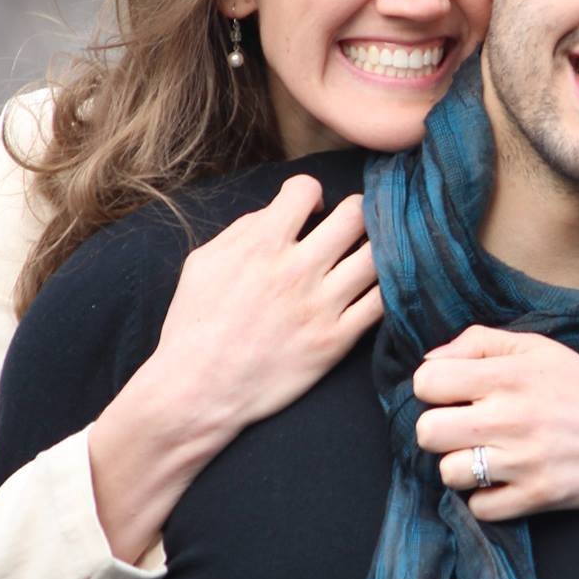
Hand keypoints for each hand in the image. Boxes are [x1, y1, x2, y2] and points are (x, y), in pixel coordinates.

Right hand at [91, 176, 379, 564]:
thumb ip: (242, 229)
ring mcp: (321, 307)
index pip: (307, 188)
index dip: (309, 194)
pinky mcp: (336, 341)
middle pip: (355, 214)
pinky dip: (384, 288)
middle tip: (349, 228)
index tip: (308, 212)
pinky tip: (370, 288)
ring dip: (375, 248)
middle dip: (354, 212)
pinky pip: (382, 303)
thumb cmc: (194, 325)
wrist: (197, 390)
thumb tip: (278, 211)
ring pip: (377, 255)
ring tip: (364, 255)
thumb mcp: (203, 262)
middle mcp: (297, 271)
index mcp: (261, 245)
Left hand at [413, 326, 578, 521]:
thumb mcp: (535, 348)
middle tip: (464, 430)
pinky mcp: (538, 497)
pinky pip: (479, 507)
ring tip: (484, 458)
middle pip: (428, 432)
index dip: (433, 389)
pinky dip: (485, 499)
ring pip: (449, 473)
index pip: (427, 382)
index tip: (454, 395)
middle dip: (439, 430)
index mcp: (509, 375)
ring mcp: (524, 461)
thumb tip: (429, 361)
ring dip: (460, 467)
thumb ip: (478, 342)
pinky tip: (503, 482)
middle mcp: (512, 417)